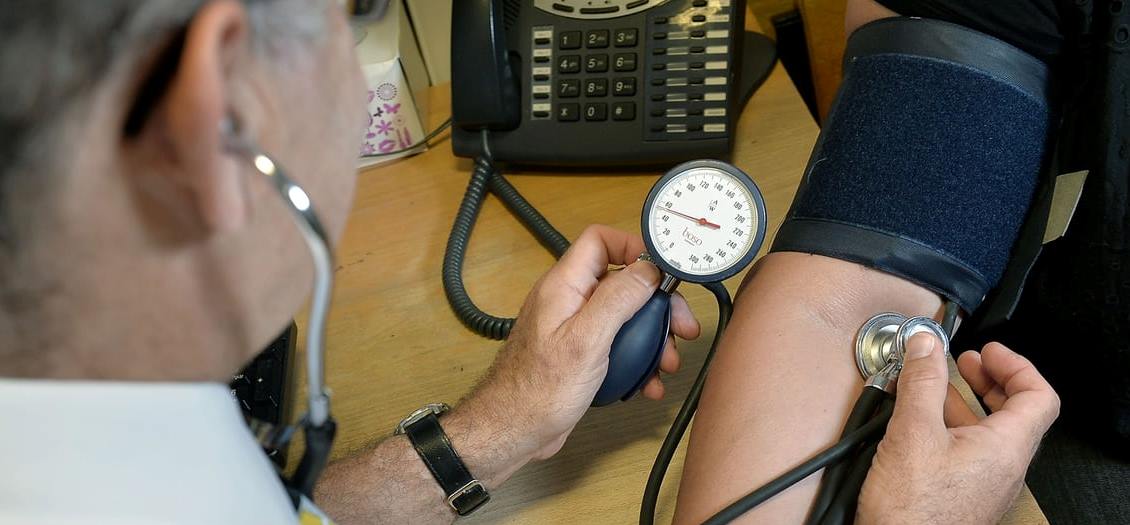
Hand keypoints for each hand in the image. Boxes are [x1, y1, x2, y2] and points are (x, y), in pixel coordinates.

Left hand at [465, 225, 700, 461]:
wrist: (512, 431)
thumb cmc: (538, 390)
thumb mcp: (586, 340)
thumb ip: (617, 299)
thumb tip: (648, 270)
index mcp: (564, 286)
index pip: (600, 241)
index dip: (634, 247)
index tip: (665, 272)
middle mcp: (569, 301)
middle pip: (621, 282)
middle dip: (656, 304)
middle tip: (681, 327)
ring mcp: (574, 328)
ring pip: (623, 318)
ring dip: (652, 338)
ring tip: (668, 363)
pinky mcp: (580, 355)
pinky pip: (616, 346)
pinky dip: (637, 361)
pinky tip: (648, 382)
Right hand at [857, 335, 1059, 524]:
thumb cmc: (913, 512)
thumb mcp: (913, 433)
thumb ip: (922, 383)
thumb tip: (926, 345)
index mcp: (1005, 448)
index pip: (1038, 396)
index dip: (1016, 366)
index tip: (987, 351)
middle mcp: (1003, 468)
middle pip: (1016, 413)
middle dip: (989, 380)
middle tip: (965, 362)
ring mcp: (985, 484)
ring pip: (988, 433)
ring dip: (964, 403)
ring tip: (931, 389)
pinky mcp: (963, 496)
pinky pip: (969, 452)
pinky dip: (950, 428)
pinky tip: (918, 425)